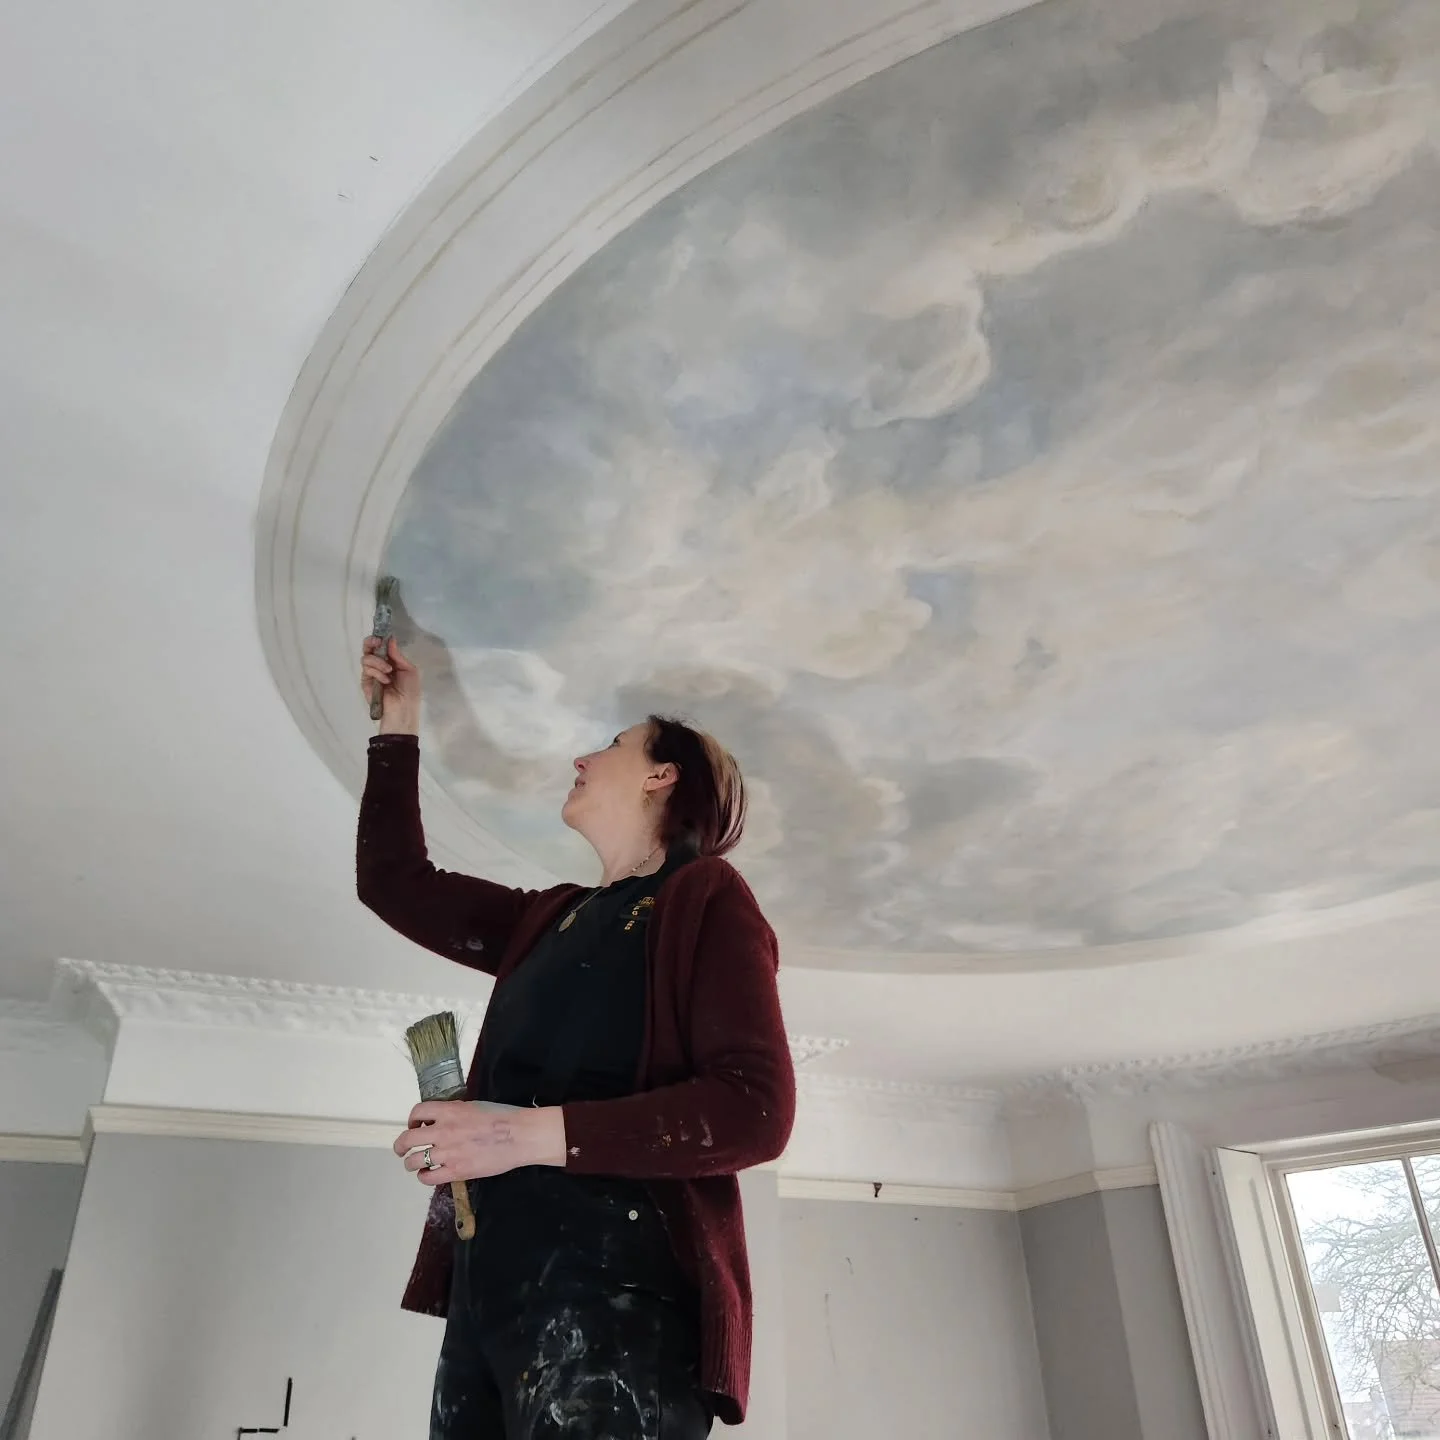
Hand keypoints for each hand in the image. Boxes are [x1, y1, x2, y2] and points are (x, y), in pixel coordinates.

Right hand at [361, 637, 421, 733]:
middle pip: (368, 648)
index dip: (379, 638)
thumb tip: (390, 639)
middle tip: (376, 642)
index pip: (380, 645)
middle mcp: (379, 664)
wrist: (404, 708)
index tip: (382, 636)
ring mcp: (371, 673)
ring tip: (388, 671)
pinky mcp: (365, 682)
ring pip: (366, 658)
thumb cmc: (410, 690)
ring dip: (378, 662)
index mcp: (391, 661)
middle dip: (371, 642)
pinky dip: (376, 672)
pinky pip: (366, 670)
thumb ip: (398, 655)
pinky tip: (385, 681)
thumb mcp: (409, 670)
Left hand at [394, 1100, 566, 1184]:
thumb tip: (441, 1120)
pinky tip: (427, 1174)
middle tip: (402, 1149)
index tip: (415, 1125)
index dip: (412, 1120)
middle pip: (408, 1139)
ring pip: (413, 1160)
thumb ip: (454, 1112)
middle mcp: (443, 1131)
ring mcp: (448, 1153)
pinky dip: (423, 1176)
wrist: (520, 1136)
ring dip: (410, 1162)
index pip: (417, 1112)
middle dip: (400, 1145)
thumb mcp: (474, 1106)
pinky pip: (428, 1177)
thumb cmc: (502, 1117)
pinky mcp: (456, 1172)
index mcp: (449, 1111)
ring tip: (414, 1163)